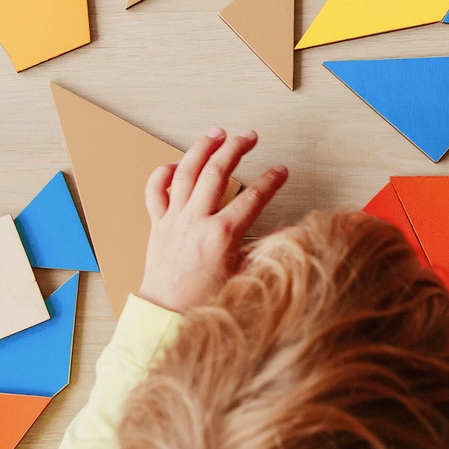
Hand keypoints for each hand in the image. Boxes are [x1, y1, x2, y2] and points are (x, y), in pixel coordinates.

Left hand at [137, 129, 288, 312]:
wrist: (167, 315)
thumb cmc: (206, 302)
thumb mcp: (244, 276)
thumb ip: (267, 249)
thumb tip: (292, 233)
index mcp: (221, 234)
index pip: (252, 197)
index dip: (270, 180)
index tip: (281, 170)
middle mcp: (196, 220)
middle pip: (217, 172)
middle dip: (236, 148)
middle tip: (250, 136)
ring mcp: (174, 219)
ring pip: (186, 172)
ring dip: (202, 148)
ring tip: (216, 132)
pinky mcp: (157, 224)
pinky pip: (155, 191)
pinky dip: (163, 173)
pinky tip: (176, 163)